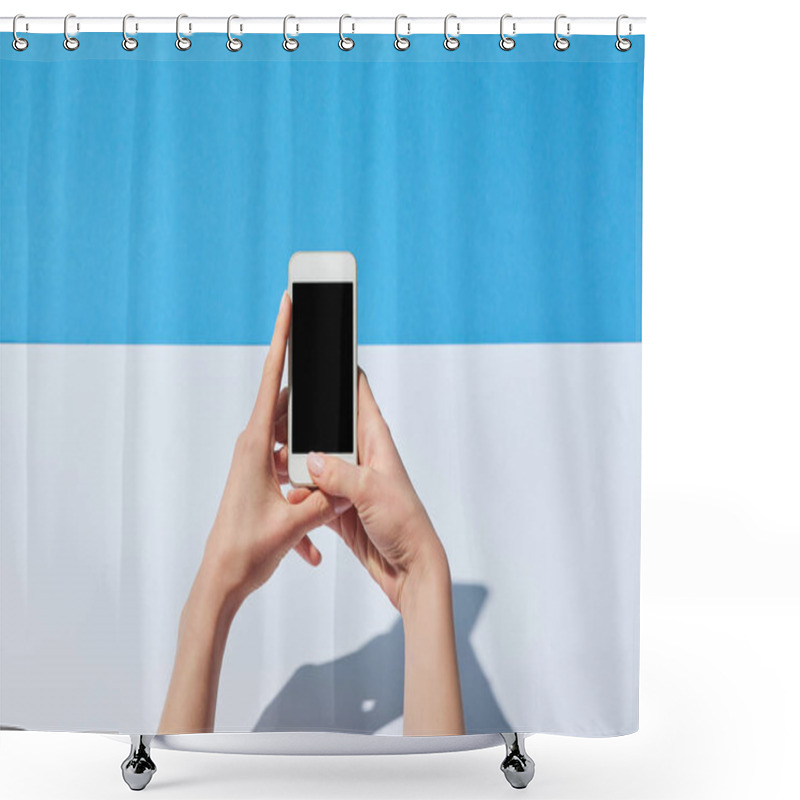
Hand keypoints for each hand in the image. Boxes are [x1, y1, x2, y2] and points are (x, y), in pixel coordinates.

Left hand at [200, 292, 350, 607]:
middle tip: (334, 377)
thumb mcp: (293, 524)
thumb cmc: (245, 550)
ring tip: (322, 486)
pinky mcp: (262, 480)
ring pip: (296, 443)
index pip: (273, 378)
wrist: (220, 581)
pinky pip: (292, 472)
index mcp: (256, 444)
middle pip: (291, 407)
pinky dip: (306, 495)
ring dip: (313, 461)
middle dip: (314, 401)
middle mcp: (254, 446)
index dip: (282, 337)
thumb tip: (348, 482)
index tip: (287, 304)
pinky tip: (312, 538)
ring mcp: (257, 463)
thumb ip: (325, 498)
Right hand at [288, 369, 464, 734]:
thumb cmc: (406, 525)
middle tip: (275, 416)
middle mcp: (360, 454)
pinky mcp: (337, 503)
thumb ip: (341, 474)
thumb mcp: (373, 493)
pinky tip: (285, 493)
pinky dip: (297, 490)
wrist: (410, 568)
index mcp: (375, 439)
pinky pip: (310, 488)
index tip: (318, 350)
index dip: (340, 368)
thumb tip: (311, 459)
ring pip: (312, 456)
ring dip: (294, 459)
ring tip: (273, 458)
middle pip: (325, 423)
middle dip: (300, 420)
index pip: (357, 392)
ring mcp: (347, 478)